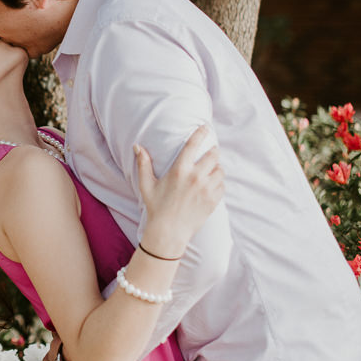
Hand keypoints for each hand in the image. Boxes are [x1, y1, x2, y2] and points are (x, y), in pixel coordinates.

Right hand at [134, 125, 224, 257]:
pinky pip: (222, 185)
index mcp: (179, 170)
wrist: (169, 232)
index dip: (201, 133)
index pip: (193, 145)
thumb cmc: (156, 207)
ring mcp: (206, 189)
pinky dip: (218, 183)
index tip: (205, 127)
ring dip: (216, 168)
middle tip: (209, 153)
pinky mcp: (213, 200)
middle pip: (213, 155)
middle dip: (212, 151)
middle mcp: (195, 177)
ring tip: (209, 171)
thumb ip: (143, 163)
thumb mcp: (146, 184)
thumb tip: (137, 146)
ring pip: (220, 170)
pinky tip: (210, 185)